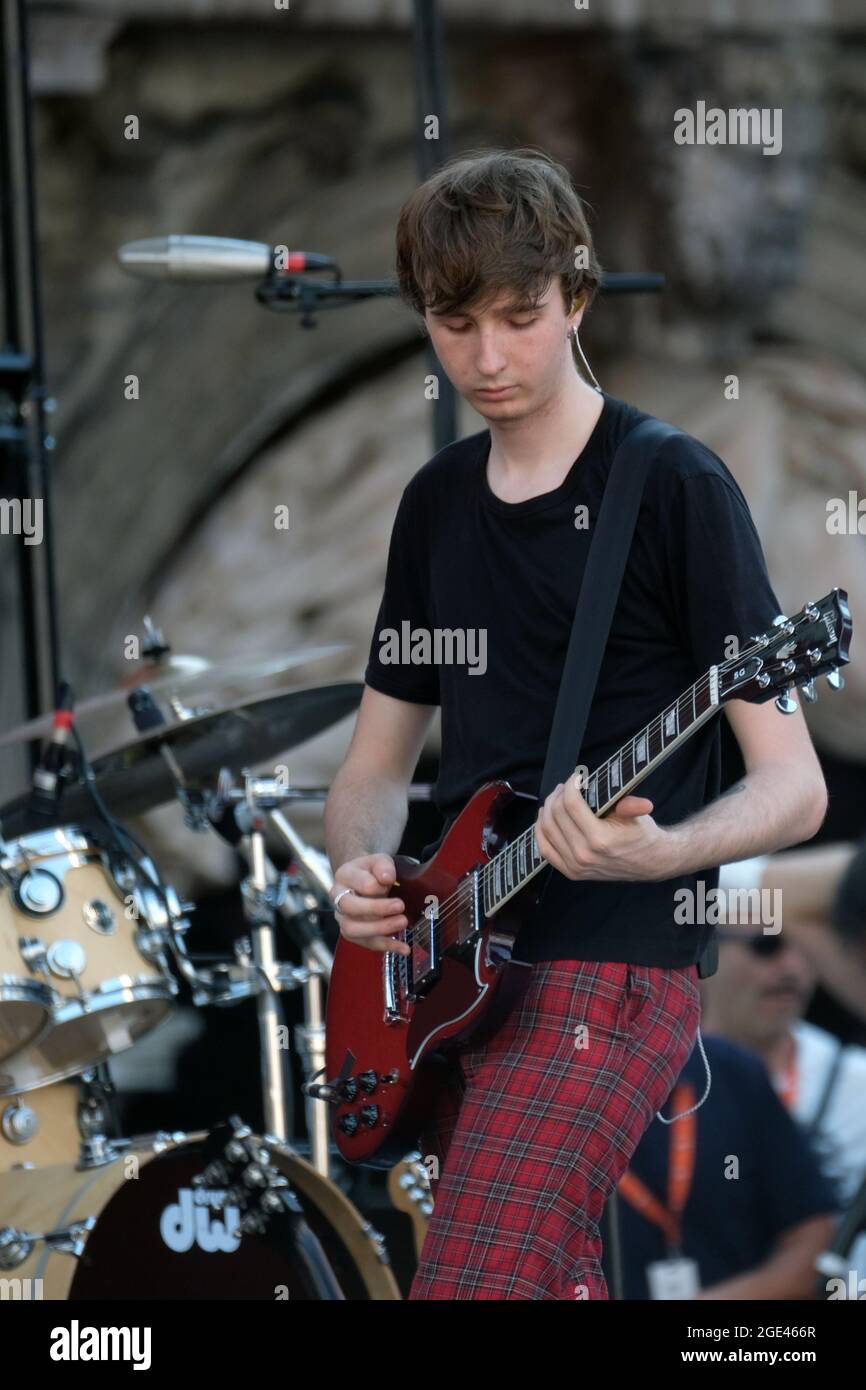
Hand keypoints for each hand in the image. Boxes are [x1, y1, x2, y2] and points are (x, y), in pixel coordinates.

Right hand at [330, 853, 410, 955]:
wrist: (364, 880)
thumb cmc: (372, 871)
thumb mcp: (380, 860)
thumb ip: (383, 866)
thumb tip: (386, 879)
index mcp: (344, 876)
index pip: (359, 884)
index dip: (377, 886)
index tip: (391, 883)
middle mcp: (338, 898)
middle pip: (349, 908)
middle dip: (376, 909)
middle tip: (400, 906)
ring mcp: (342, 918)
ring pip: (352, 930)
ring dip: (379, 929)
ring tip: (403, 923)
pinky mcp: (352, 933)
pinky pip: (366, 943)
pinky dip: (387, 946)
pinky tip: (404, 948)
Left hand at [533, 777, 674, 882]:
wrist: (649, 864)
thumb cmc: (642, 836)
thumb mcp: (637, 816)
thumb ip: (627, 803)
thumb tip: (616, 786)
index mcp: (600, 839)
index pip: (572, 805)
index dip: (570, 786)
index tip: (576, 777)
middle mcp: (584, 854)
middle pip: (556, 815)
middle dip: (557, 795)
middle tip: (565, 786)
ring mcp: (575, 866)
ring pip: (547, 830)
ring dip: (547, 809)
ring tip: (555, 798)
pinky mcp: (571, 872)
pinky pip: (545, 849)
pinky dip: (541, 830)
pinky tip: (545, 817)